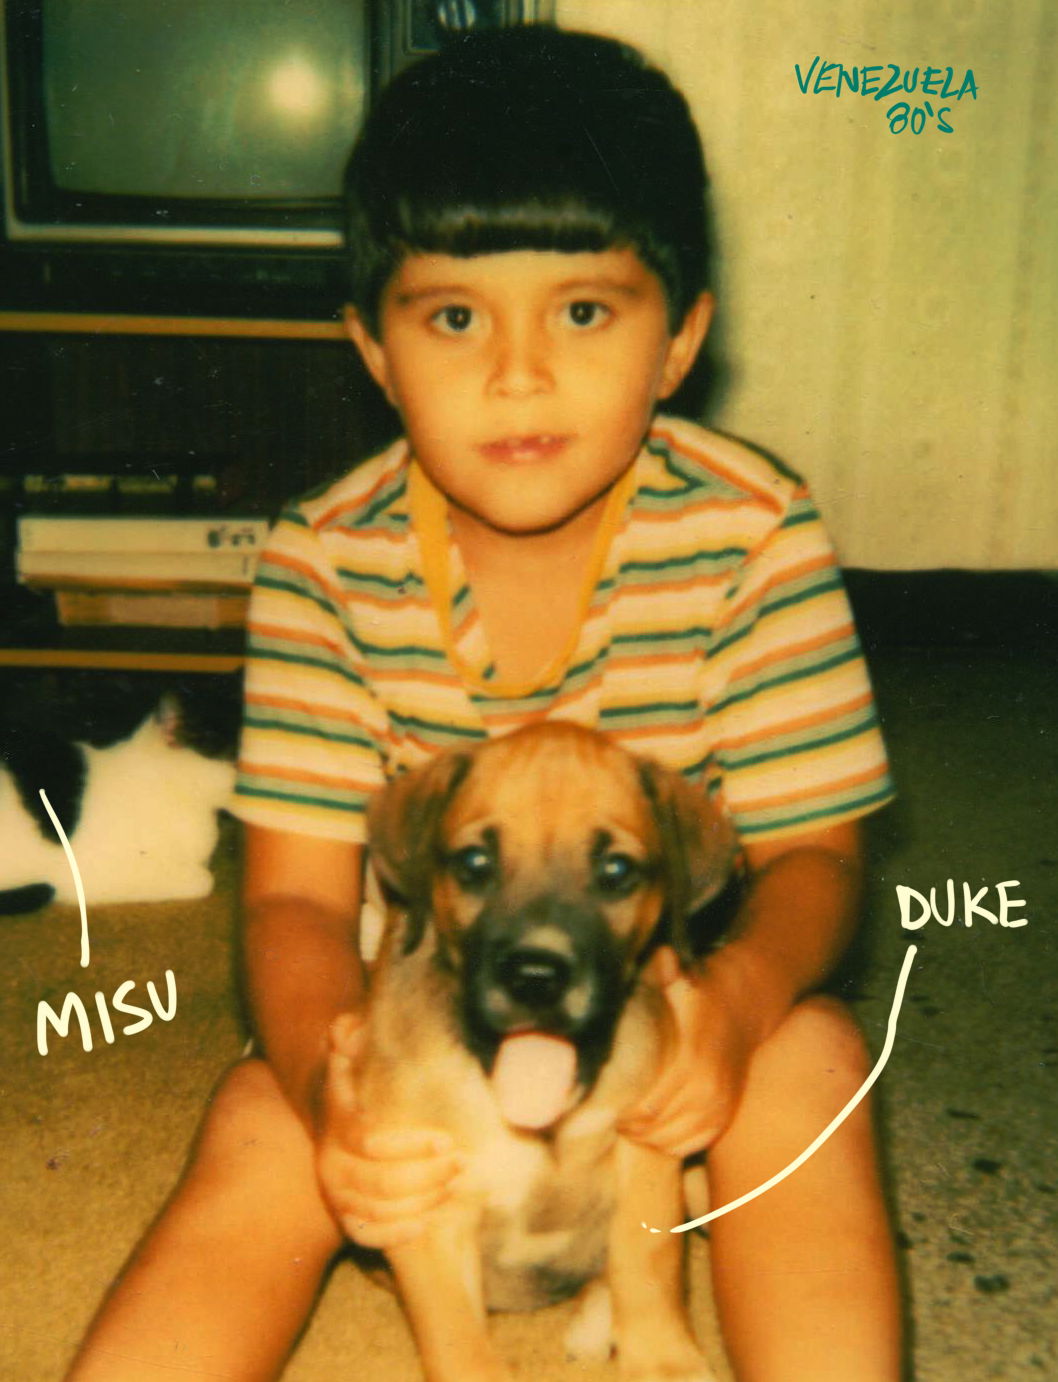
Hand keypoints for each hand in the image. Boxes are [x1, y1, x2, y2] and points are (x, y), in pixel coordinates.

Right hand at [316, 1014, 462, 1248]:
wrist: (328, 1120)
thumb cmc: (352, 1086)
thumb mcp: (347, 1057)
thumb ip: (346, 1036)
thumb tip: (347, 1027)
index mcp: (334, 1126)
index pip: (369, 1143)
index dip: (411, 1145)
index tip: (446, 1139)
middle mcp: (330, 1165)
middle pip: (381, 1182)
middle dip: (427, 1175)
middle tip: (461, 1162)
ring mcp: (335, 1195)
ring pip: (379, 1209)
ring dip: (421, 1200)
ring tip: (454, 1183)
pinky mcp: (343, 1218)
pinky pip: (367, 1236)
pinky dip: (396, 1233)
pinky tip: (426, 1221)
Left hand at [619, 947, 760, 1158]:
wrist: (745, 1004)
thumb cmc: (700, 991)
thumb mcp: (678, 978)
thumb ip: (659, 974)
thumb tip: (651, 959)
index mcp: (691, 1060)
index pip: (644, 1106)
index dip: (616, 1106)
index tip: (598, 1095)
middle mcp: (708, 1091)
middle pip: (652, 1128)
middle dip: (624, 1121)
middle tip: (604, 1107)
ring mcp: (719, 1108)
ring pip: (668, 1142)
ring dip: (642, 1135)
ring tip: (623, 1116)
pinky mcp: (724, 1118)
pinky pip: (688, 1146)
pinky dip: (666, 1143)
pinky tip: (650, 1125)